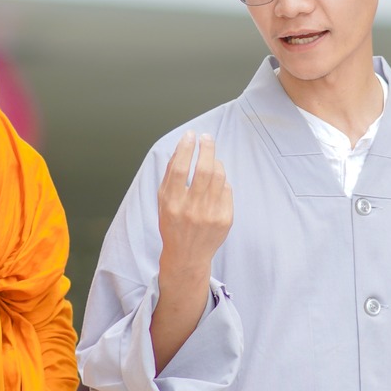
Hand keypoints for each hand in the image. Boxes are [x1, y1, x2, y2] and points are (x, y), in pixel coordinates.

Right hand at [157, 132, 232, 284]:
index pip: (180, 168)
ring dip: (215, 162)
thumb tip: (180, 148)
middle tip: (206, 137)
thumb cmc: (173, 224)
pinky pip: (227, 190)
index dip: (186, 148)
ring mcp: (210, 215)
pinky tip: (215, 183)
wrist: (187, 255)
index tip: (190, 135)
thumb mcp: (163, 201)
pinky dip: (222, 181)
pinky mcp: (225, 219)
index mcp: (172, 203)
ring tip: (210, 159)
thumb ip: (170, 175)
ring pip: (219, 176)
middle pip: (204, 169)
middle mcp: (191, 209)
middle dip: (206, 148)